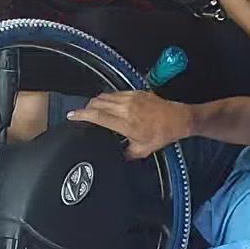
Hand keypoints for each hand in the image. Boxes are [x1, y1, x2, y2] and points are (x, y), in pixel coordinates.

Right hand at [67, 91, 191, 159]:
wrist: (179, 119)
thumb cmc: (161, 135)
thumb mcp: (143, 150)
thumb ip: (126, 153)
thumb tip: (116, 156)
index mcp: (125, 123)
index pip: (97, 116)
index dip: (81, 115)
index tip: (71, 116)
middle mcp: (126, 108)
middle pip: (97, 103)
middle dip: (86, 108)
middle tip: (81, 115)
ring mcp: (131, 98)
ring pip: (105, 96)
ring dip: (96, 102)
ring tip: (92, 110)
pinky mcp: (136, 92)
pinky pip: (115, 93)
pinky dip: (108, 98)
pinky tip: (108, 105)